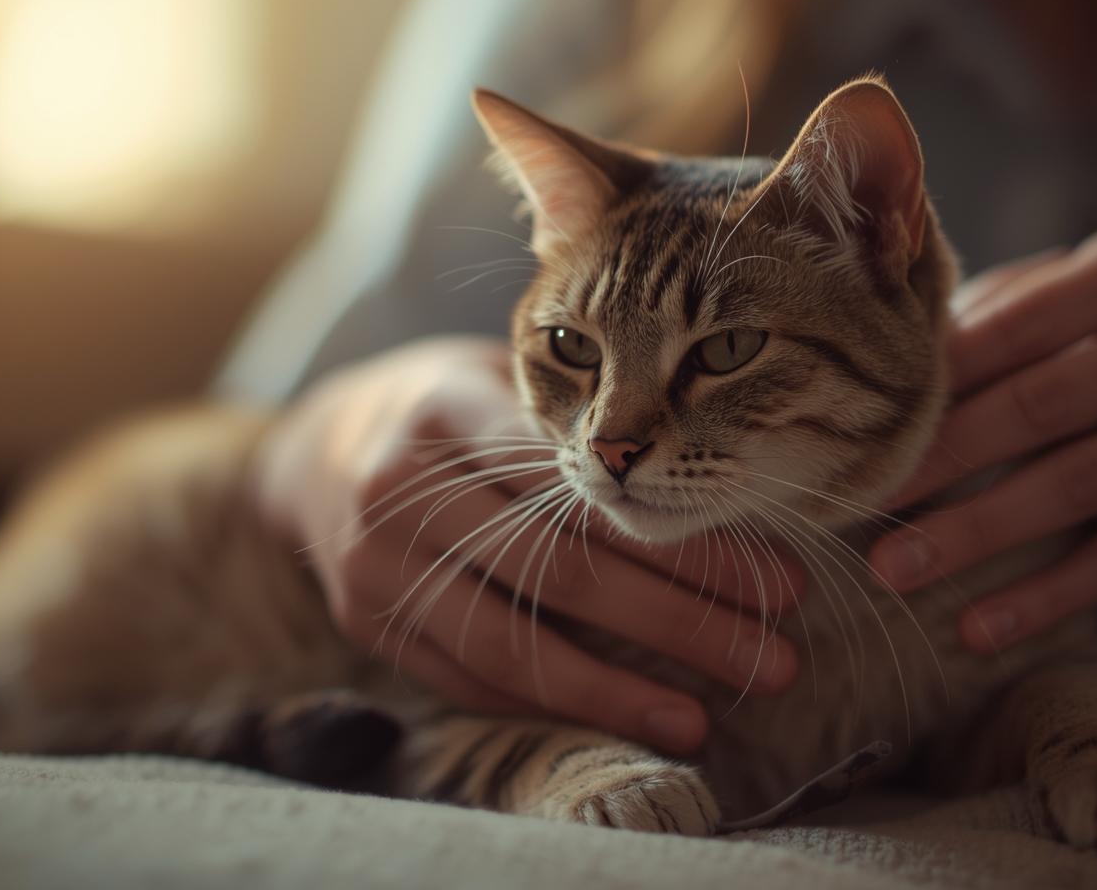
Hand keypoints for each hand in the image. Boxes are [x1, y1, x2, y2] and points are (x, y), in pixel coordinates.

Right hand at [259, 337, 801, 753]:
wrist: (318, 447)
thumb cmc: (447, 407)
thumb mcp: (503, 376)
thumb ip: (582, 420)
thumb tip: (724, 484)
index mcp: (451, 410)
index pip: (588, 490)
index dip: (686, 543)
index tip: (778, 582)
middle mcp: (405, 489)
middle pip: (564, 571)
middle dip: (681, 624)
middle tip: (772, 658)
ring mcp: (377, 564)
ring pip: (517, 644)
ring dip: (619, 693)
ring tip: (703, 721)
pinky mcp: (367, 622)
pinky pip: (473, 680)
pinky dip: (553, 702)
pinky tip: (624, 716)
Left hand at [870, 222, 1096, 651]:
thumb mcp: (1073, 308)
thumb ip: (991, 318)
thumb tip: (870, 372)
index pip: (1021, 319)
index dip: (937, 375)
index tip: (859, 425)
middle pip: (1043, 404)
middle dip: (942, 460)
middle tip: (860, 503)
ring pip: (1078, 486)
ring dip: (976, 534)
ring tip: (894, 571)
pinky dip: (1044, 598)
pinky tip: (977, 629)